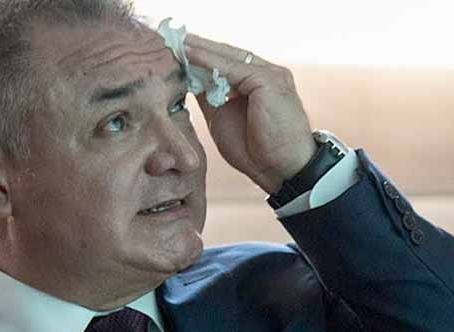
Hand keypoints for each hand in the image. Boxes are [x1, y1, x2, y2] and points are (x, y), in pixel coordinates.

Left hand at [184, 34, 316, 193]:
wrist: (282, 169)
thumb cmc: (256, 151)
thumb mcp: (224, 118)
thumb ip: (210, 98)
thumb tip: (189, 82)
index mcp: (260, 81)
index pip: (227, 61)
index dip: (203, 55)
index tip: (177, 51)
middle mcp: (268, 73)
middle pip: (227, 54)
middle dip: (199, 46)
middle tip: (171, 39)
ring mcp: (270, 74)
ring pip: (228, 56)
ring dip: (200, 49)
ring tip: (176, 43)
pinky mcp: (268, 80)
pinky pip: (231, 68)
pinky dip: (208, 61)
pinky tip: (189, 56)